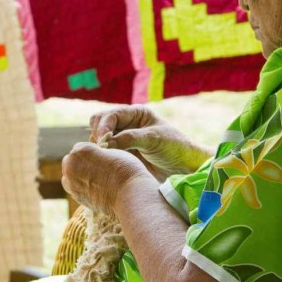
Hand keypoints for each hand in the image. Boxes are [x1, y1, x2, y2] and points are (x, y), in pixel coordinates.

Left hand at [61, 142, 151, 214]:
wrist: (130, 194)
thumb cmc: (126, 170)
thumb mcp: (112, 152)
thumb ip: (97, 153)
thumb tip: (91, 158)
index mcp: (80, 150)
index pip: (79, 148)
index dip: (90, 152)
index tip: (100, 158)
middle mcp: (71, 165)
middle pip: (70, 161)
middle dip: (79, 163)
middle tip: (96, 169)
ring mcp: (72, 182)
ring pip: (69, 176)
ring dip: (77, 176)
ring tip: (95, 179)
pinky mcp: (76, 197)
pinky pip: (75, 189)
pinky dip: (82, 188)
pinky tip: (96, 188)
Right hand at [89, 106, 210, 177]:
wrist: (184, 167)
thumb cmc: (174, 147)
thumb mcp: (153, 139)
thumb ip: (130, 138)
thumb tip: (105, 142)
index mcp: (136, 113)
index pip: (110, 115)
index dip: (103, 126)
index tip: (103, 141)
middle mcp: (127, 123)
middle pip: (99, 123)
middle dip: (98, 134)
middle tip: (103, 150)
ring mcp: (123, 138)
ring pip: (99, 138)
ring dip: (99, 146)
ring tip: (107, 158)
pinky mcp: (122, 153)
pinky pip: (105, 152)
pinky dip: (102, 156)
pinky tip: (108, 163)